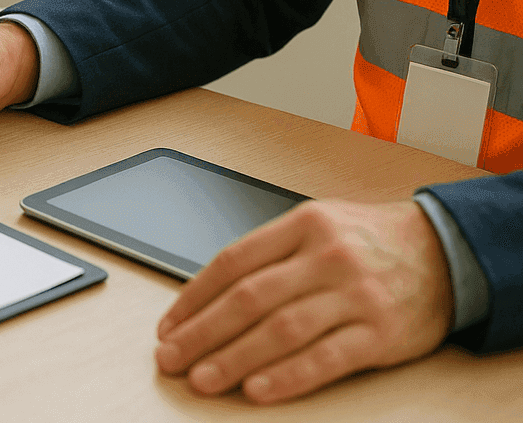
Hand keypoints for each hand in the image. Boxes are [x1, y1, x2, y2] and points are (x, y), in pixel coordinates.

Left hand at [154, 200, 452, 403]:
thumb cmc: (367, 241)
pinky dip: (288, 377)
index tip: (168, 326)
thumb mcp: (317, 226)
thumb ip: (269, 254)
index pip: (232, 263)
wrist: (446, 252)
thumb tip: (206, 296)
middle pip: (249, 298)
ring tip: (203, 379)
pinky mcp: (381, 334)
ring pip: (281, 330)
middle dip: (202, 332)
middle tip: (171, 358)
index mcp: (302, 225)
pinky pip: (326, 358)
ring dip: (234, 359)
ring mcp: (355, 295)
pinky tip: (258, 390)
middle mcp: (326, 257)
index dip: (193, 298)